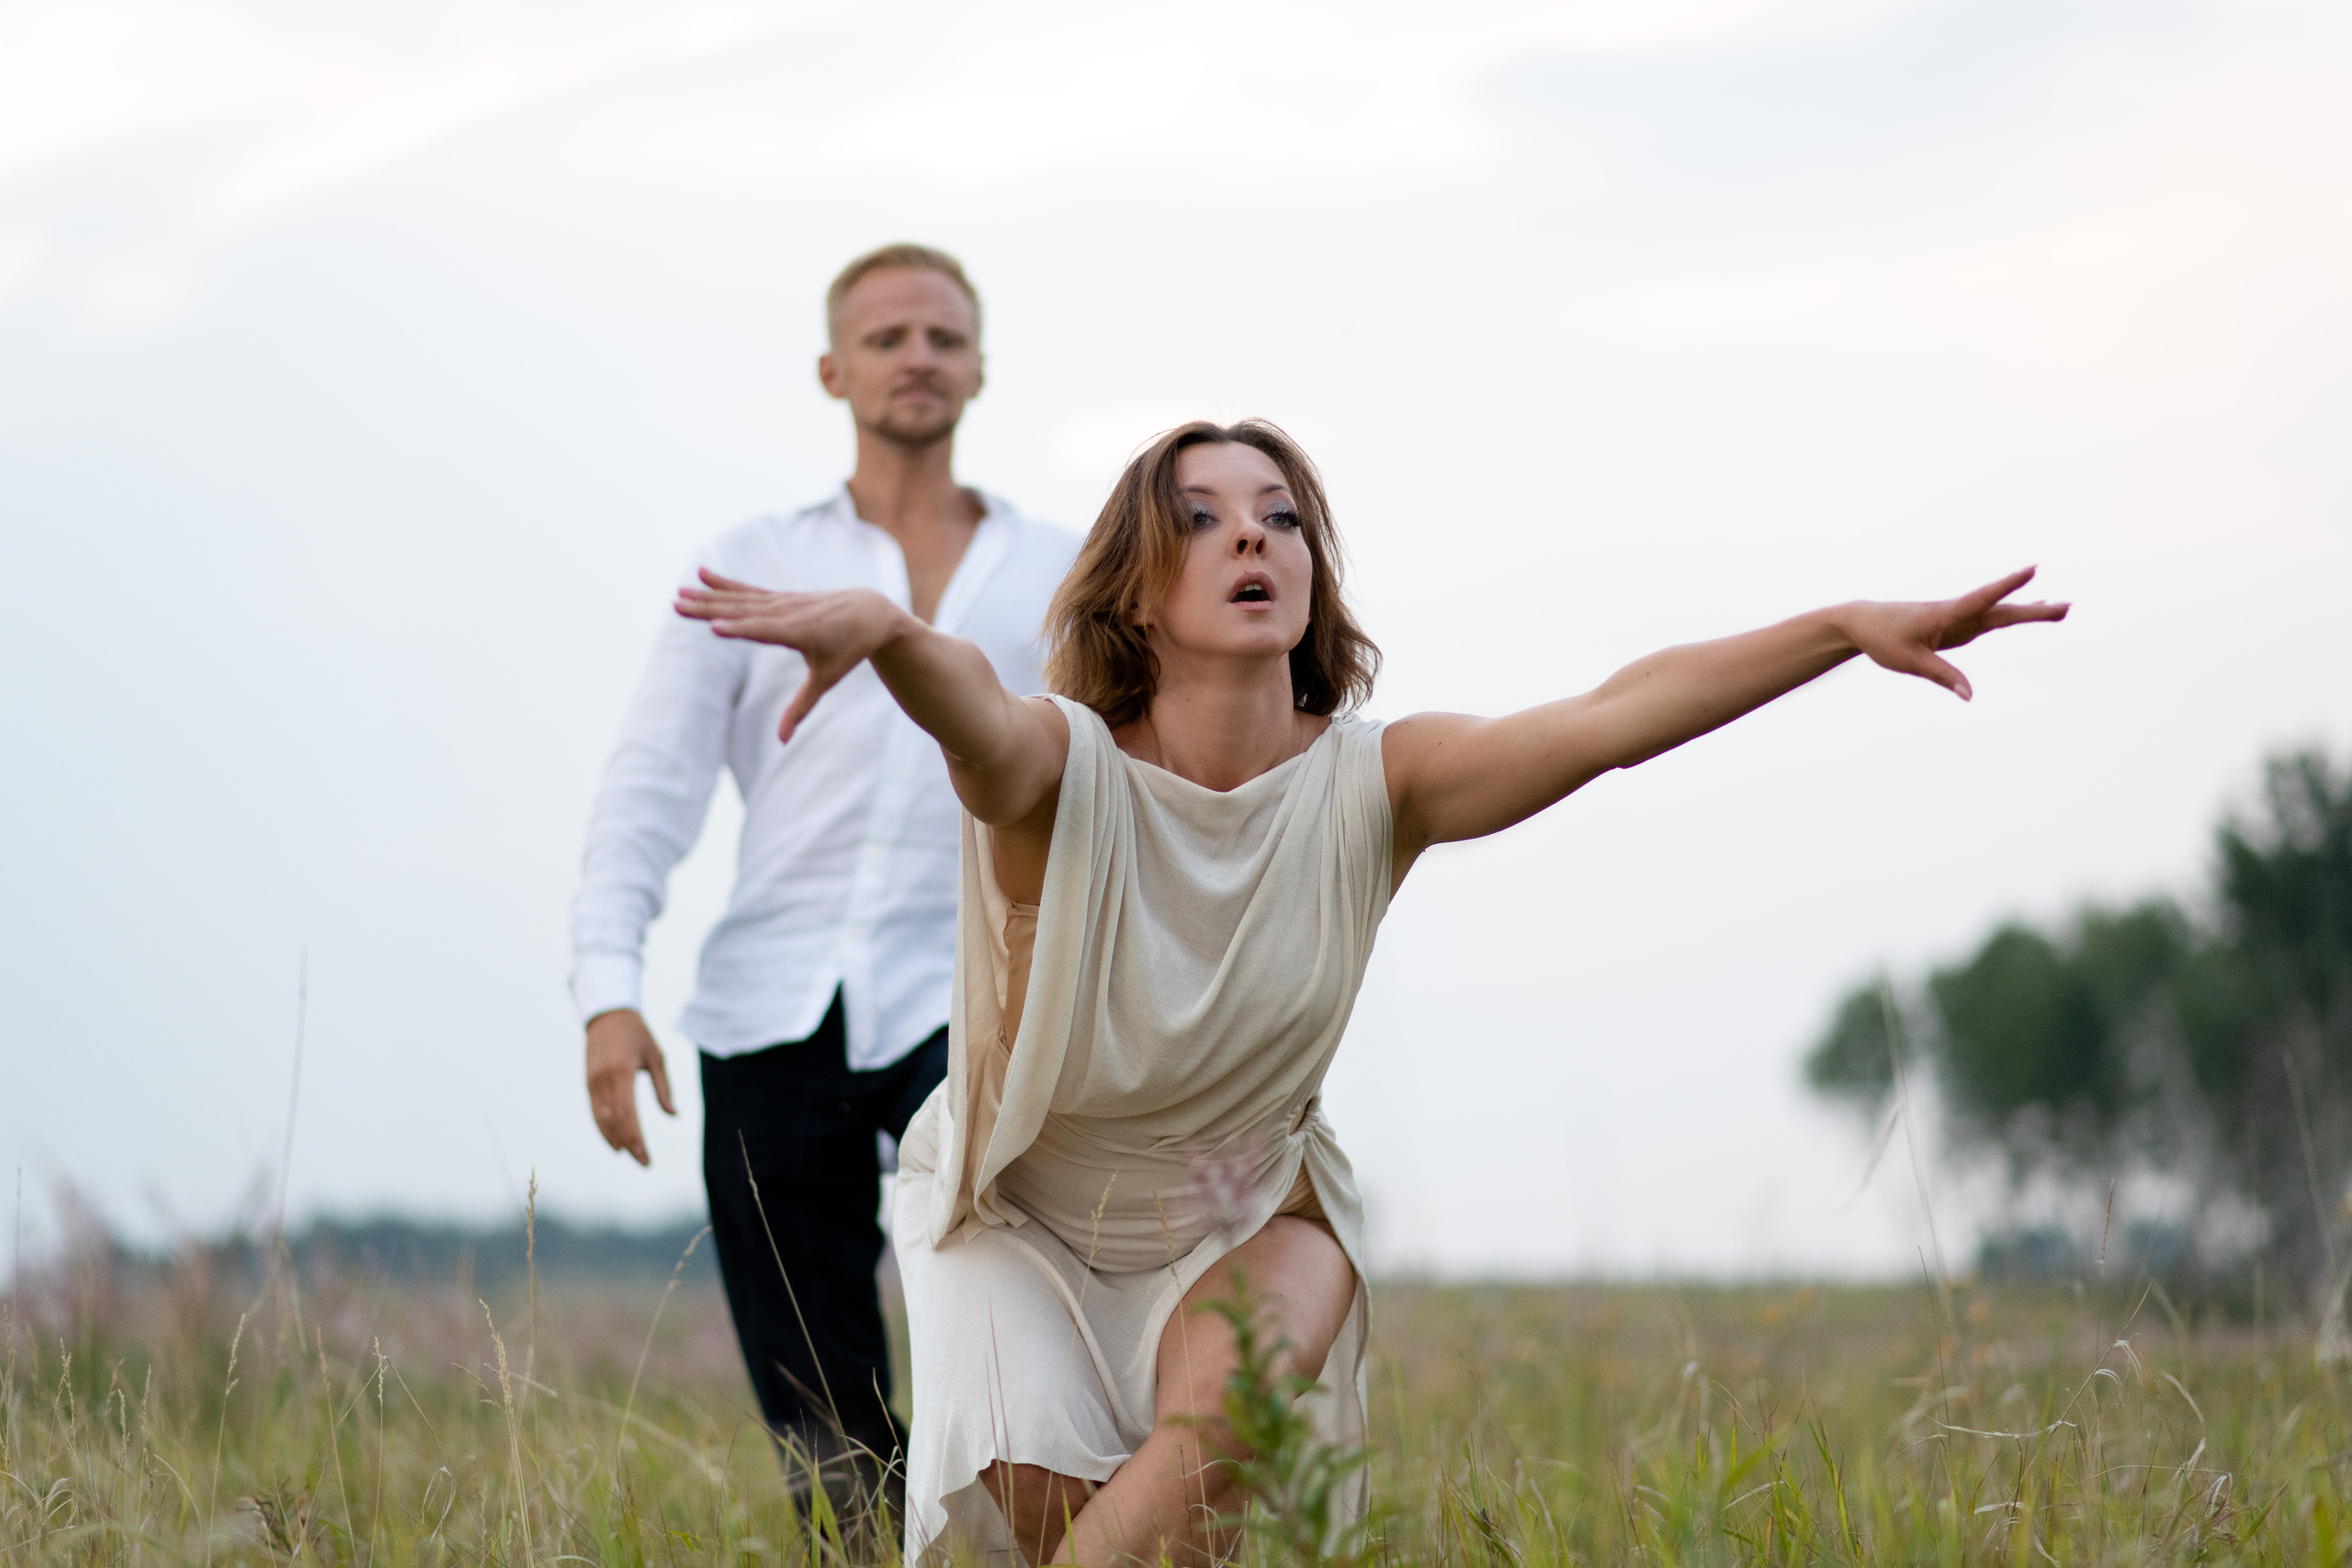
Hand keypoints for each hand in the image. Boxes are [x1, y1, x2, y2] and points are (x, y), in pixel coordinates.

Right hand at [585, 1009, 675, 1166]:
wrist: (608, 1014)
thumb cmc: (638, 1034)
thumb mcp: (656, 1057)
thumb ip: (663, 1087)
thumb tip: (673, 1115)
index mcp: (622, 1072)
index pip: (628, 1113)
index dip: (636, 1138)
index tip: (646, 1157)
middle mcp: (603, 1079)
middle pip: (614, 1120)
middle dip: (628, 1143)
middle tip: (643, 1162)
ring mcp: (592, 1081)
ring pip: (601, 1118)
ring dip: (614, 1139)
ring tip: (630, 1154)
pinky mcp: (588, 1082)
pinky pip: (595, 1110)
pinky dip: (603, 1128)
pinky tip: (614, 1140)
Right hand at [675, 570, 912, 741]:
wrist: (869, 612)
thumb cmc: (849, 650)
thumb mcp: (827, 679)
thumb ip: (801, 708)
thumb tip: (782, 741)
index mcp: (801, 632)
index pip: (765, 631)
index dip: (739, 630)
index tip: (714, 629)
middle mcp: (788, 612)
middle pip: (742, 612)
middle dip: (709, 610)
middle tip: (677, 605)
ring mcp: (782, 601)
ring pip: (739, 599)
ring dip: (708, 597)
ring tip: (678, 595)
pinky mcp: (780, 596)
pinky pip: (747, 590)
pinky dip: (725, 583)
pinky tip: (702, 574)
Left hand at [1837, 566, 2068, 700]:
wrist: (1864, 623)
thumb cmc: (1884, 639)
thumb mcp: (1910, 662)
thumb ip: (1942, 676)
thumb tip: (1970, 696)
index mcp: (1946, 614)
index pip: (1981, 598)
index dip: (2006, 586)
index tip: (2032, 570)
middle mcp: (1958, 612)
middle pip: (2001, 609)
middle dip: (2033, 609)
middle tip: (2067, 607)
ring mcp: (1960, 617)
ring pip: (2001, 613)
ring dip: (2031, 610)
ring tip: (2063, 609)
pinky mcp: (1959, 624)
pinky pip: (1992, 619)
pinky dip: (2014, 614)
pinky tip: (2032, 609)